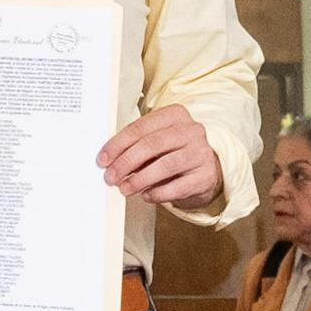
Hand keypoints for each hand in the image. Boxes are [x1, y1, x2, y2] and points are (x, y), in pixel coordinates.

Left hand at [96, 104, 220, 208]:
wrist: (207, 169)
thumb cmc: (175, 152)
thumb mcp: (158, 142)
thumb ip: (137, 145)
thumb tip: (110, 161)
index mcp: (175, 115)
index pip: (140, 127)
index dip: (118, 144)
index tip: (103, 159)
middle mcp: (191, 131)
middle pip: (151, 145)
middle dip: (126, 162)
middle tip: (110, 177)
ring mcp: (201, 153)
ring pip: (165, 165)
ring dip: (139, 179)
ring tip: (125, 188)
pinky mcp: (205, 176)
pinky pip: (178, 186)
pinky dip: (158, 193)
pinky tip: (146, 196)